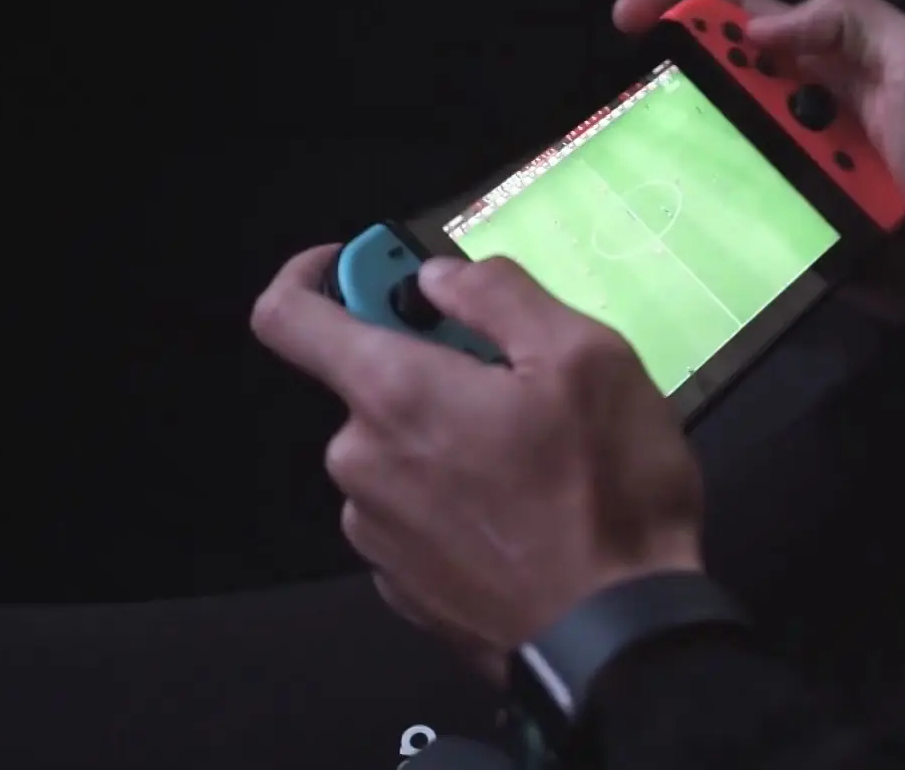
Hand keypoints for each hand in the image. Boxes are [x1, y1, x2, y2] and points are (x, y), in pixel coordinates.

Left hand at [250, 248, 704, 680]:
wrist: (615, 639)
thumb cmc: (606, 489)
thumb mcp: (586, 358)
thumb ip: (500, 296)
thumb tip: (438, 278)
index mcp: (393, 395)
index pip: (288, 316)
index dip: (314, 273)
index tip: (364, 266)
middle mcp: (360, 463)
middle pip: (372, 384)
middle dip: (434, 367)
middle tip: (523, 386)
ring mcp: (376, 533)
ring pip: (398, 450)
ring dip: (448, 437)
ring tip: (538, 462)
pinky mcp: (402, 587)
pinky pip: (415, 511)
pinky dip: (454, 496)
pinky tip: (522, 516)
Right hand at [614, 0, 904, 330]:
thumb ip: (846, 24)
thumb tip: (753, 33)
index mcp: (837, 63)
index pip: (744, 21)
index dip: (684, 7)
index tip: (626, 18)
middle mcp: (811, 118)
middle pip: (719, 90)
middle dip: (669, 93)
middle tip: (622, 119)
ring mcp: (806, 180)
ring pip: (723, 161)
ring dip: (686, 164)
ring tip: (634, 178)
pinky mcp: (805, 237)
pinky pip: (746, 225)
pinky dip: (713, 224)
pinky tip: (670, 233)